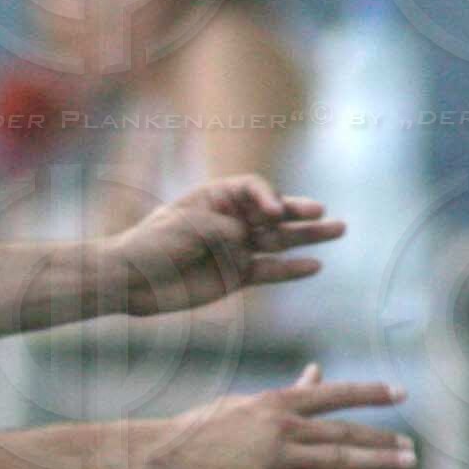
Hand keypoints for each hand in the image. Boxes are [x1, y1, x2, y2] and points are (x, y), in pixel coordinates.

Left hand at [106, 174, 344, 316]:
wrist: (130, 281)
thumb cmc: (150, 245)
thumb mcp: (185, 227)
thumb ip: (222, 230)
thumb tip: (248, 240)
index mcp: (215, 198)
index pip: (252, 188)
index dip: (266, 196)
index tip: (272, 211)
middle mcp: (231, 220)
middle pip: (272, 211)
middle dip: (298, 210)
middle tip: (323, 212)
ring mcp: (236, 249)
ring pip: (278, 240)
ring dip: (307, 237)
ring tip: (338, 230)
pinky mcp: (236, 276)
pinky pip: (269, 271)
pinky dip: (291, 270)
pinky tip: (315, 266)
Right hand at [146, 365, 415, 468]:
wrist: (166, 455)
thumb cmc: (201, 426)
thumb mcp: (245, 402)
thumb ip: (286, 392)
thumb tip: (316, 372)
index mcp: (276, 403)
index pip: (333, 394)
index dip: (370, 393)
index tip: (400, 393)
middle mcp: (282, 427)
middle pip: (344, 432)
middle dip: (382, 439)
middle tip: (411, 447)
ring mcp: (276, 458)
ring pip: (336, 459)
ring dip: (375, 462)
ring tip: (403, 463)